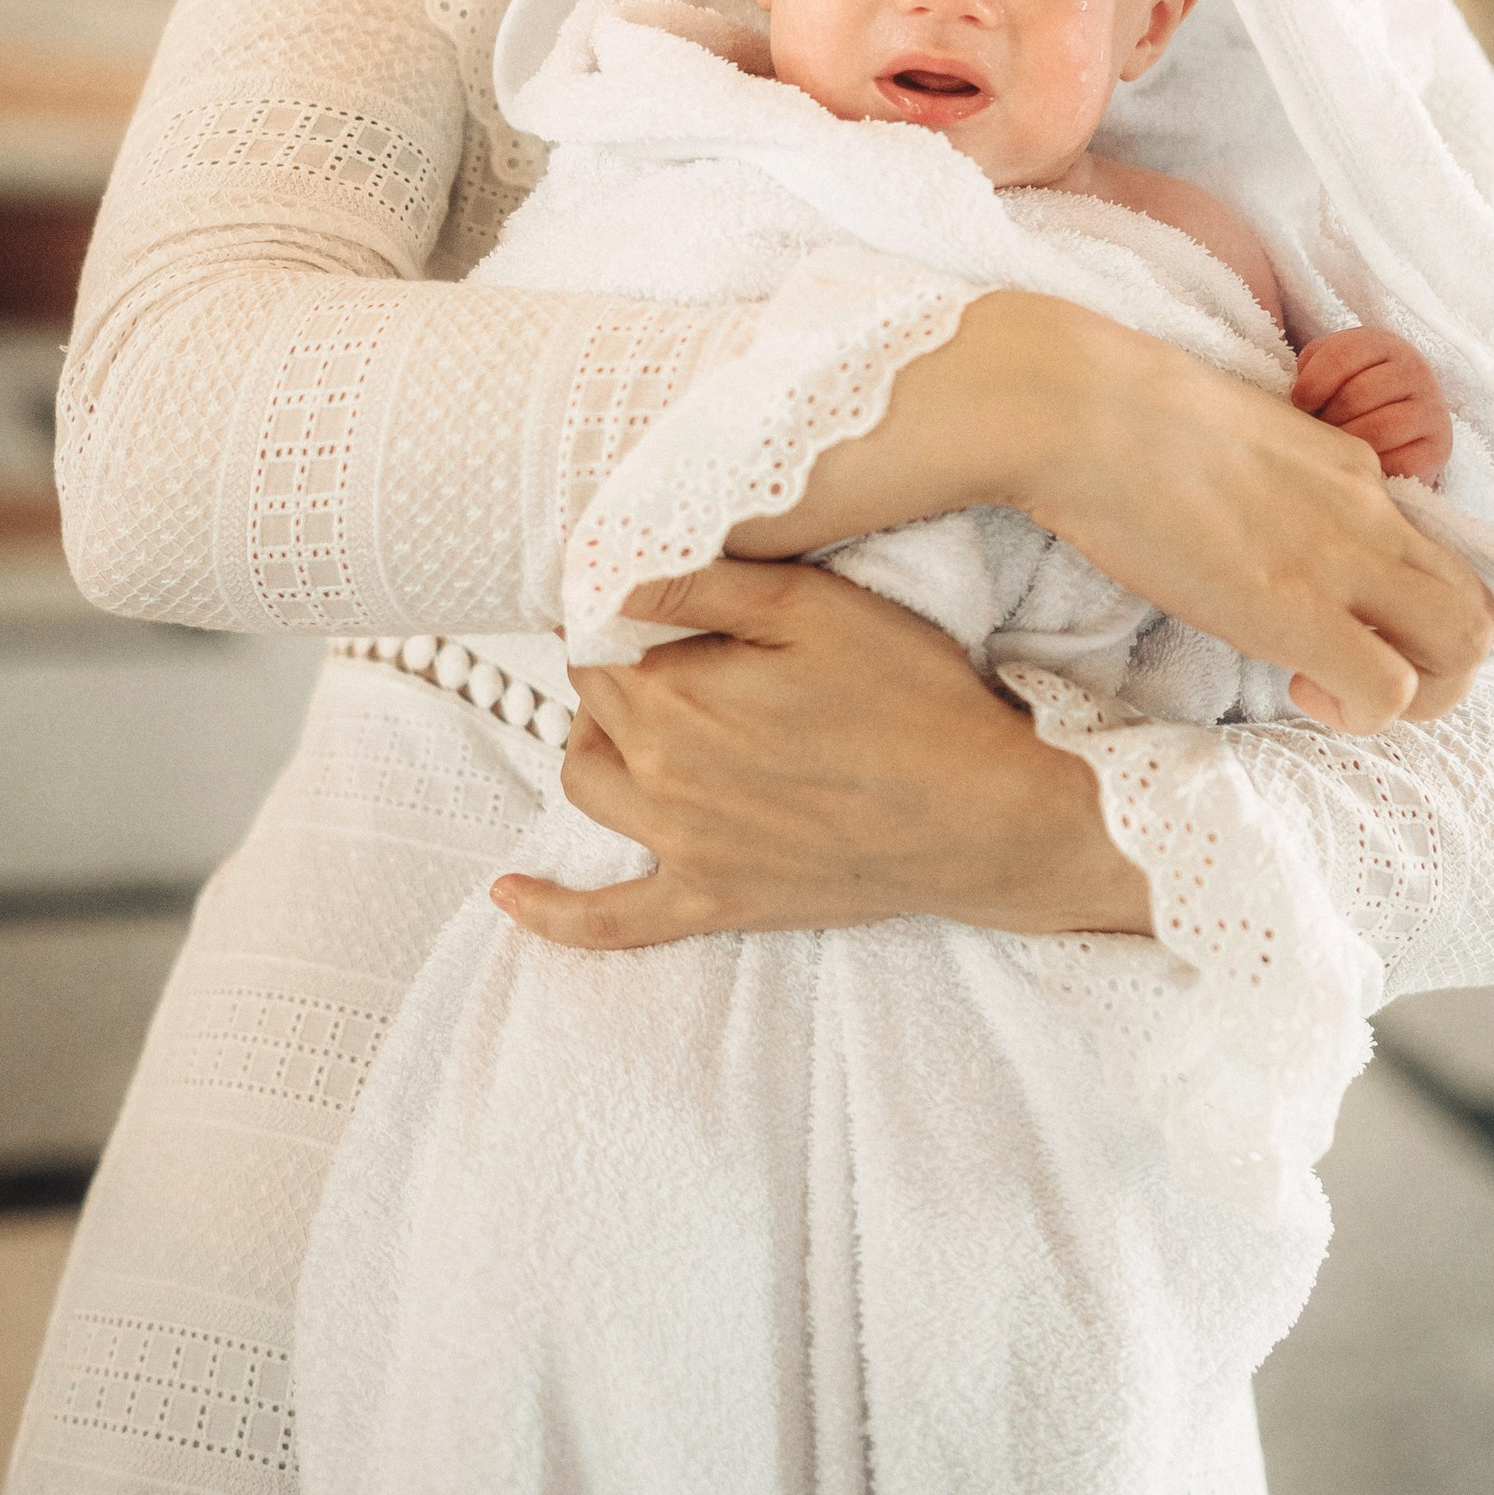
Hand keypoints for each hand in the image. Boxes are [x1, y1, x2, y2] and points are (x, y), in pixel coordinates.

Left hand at [490, 559, 1153, 953]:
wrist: (983, 817)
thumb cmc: (912, 699)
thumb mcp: (814, 605)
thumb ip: (703, 580)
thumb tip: (612, 571)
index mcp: (675, 696)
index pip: (600, 639)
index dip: (625, 613)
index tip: (658, 600)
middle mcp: (658, 776)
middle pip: (591, 708)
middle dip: (619, 673)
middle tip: (680, 650)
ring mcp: (679, 848)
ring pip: (587, 785)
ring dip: (598, 750)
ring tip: (646, 724)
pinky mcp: (711, 901)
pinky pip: (608, 922)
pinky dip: (552, 912)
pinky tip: (510, 895)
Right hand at [736, 293, 1493, 732]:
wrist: (1074, 406)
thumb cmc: (1119, 411)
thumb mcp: (1230, 435)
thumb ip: (1270, 480)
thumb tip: (1249, 519)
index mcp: (1351, 468)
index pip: (1439, 555)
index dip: (1405, 612)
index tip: (1338, 625)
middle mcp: (1368, 509)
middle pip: (1477, 612)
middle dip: (1436, 668)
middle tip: (1355, 678)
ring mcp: (1339, 558)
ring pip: (1463, 651)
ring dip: (1415, 696)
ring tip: (1329, 692)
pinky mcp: (1295, 608)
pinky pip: (1388, 688)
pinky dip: (1358, 711)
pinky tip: (1298, 693)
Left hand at [1293, 326, 1452, 485]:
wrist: (1405, 426)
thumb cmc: (1356, 394)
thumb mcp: (1333, 369)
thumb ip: (1313, 369)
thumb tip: (1301, 398)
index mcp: (1382, 343)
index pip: (1341, 354)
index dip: (1312, 382)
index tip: (1301, 403)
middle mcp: (1414, 369)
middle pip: (1356, 394)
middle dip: (1328, 418)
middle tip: (1320, 430)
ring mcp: (1431, 408)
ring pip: (1377, 429)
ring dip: (1348, 442)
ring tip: (1339, 445)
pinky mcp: (1439, 446)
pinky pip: (1398, 461)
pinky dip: (1373, 466)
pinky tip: (1364, 462)